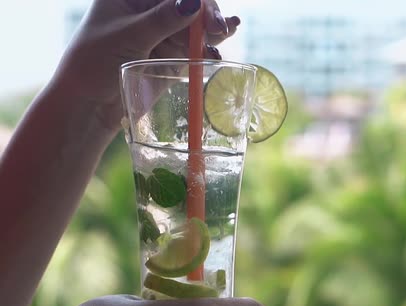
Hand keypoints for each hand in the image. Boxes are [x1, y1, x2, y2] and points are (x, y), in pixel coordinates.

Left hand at [54, 0, 239, 131]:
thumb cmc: (93, 63)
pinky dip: (209, 46)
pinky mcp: (171, 55)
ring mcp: (161, 32)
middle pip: (188, 4)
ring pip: (196, 25)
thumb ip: (162, 20)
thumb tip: (194, 2)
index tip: (206, 13)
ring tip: (227, 31)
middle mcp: (149, 10)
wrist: (86, 103)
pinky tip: (219, 46)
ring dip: (213, 28)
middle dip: (207, 13)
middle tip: (220, 28)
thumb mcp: (128, 37)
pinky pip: (195, 46)